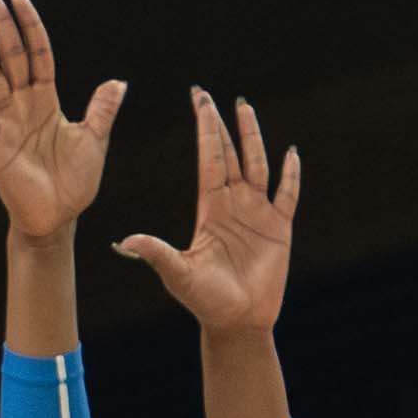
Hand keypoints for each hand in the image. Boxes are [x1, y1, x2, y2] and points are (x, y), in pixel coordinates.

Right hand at [0, 0, 123, 244]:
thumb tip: (118, 81)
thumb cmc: (74, 182)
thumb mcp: (94, 142)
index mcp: (47, 100)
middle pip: (11, 57)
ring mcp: (5, 123)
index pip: (38, 54)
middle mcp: (23, 105)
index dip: (31, 27)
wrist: (57, 218)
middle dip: (0, 25)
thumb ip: (101, 111)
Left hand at [114, 88, 301, 333]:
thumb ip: (156, 253)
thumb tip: (126, 241)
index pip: (209, 159)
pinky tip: (291, 154)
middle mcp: (233, 203)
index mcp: (210, 208)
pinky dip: (291, 175)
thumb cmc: (205, 300)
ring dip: (253, 138)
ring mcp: (257, 213)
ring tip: (245, 109)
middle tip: (211, 95)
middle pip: (229, 154)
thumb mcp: (177, 274)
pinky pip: (287, 195)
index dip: (205, 130)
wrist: (236, 322)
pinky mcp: (279, 228)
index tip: (199, 101)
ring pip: (257, 165)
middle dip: (221, 124)